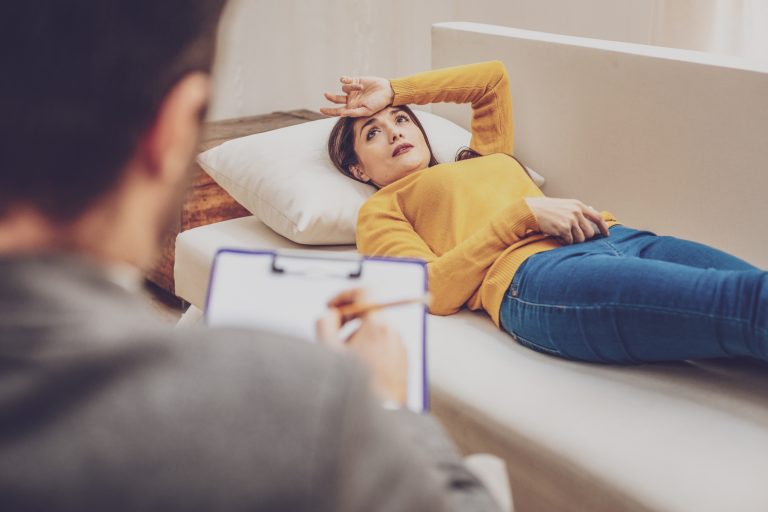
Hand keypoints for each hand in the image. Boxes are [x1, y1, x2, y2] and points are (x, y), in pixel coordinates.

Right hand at [316, 288, 407, 405]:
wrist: (377, 417)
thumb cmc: (354, 386)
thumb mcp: (328, 350)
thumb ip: (325, 322)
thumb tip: (330, 314)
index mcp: (377, 325)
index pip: (364, 292)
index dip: (344, 295)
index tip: (332, 306)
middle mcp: (394, 332)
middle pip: (370, 312)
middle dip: (348, 319)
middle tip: (333, 332)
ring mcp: (400, 347)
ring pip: (376, 330)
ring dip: (358, 337)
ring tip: (345, 360)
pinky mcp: (403, 361)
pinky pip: (384, 346)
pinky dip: (370, 350)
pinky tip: (359, 371)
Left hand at [320, 75, 393, 117]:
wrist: (387, 91)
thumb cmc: (378, 103)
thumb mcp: (367, 110)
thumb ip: (354, 113)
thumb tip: (342, 114)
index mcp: (352, 108)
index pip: (338, 111)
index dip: (329, 111)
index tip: (321, 109)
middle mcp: (351, 99)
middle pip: (336, 99)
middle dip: (331, 97)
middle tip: (326, 94)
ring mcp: (352, 90)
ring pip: (344, 88)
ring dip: (351, 87)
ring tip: (361, 87)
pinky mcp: (355, 81)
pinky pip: (345, 80)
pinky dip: (345, 80)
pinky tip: (346, 80)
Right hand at [524, 197, 609, 244]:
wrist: (531, 210)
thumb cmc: (546, 209)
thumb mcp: (564, 205)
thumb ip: (577, 211)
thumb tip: (590, 217)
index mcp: (578, 205)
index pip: (597, 217)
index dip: (604, 227)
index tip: (606, 234)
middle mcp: (576, 212)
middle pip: (589, 232)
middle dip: (582, 237)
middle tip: (572, 236)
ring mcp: (570, 220)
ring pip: (580, 239)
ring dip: (572, 240)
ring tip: (562, 235)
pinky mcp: (563, 229)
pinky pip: (569, 241)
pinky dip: (564, 241)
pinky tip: (556, 236)